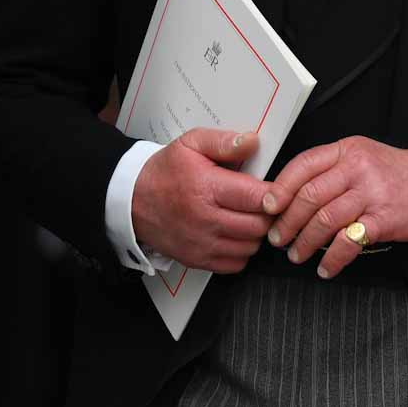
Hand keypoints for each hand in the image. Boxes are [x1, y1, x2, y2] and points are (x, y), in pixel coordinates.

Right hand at [129, 128, 272, 271]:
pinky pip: (235, 264)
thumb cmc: (164, 172)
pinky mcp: (197, 260)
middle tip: (263, 204)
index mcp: (207, 188)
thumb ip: (224, 142)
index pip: (257, 198)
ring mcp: (201, 243)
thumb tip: (252, 142)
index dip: (275, 195)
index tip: (276, 190)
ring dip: (256, 233)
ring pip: (250, 246)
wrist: (131, 200)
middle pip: (259, 225)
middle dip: (268, 214)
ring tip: (248, 217)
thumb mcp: (191, 144)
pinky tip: (235, 234)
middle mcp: (205, 219)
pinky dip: (241, 252)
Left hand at [262, 136, 407, 278]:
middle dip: (287, 222)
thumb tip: (289, 193)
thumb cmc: (398, 174)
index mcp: (349, 150)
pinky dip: (332, 259)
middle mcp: (359, 168)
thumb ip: (331, 168)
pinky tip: (325, 267)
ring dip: (305, 243)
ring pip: (324, 220)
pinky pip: (348, 242)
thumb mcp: (364, 157)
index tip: (267, 207)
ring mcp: (372, 193)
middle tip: (278, 237)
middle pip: (309, 196)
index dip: (280, 188)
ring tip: (297, 254)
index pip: (303, 165)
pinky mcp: (384, 219)